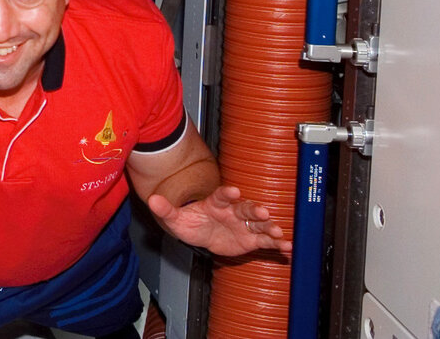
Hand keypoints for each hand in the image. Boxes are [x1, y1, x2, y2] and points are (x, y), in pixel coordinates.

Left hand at [147, 186, 289, 257]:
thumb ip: (166, 209)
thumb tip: (152, 200)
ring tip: (278, 232)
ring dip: (270, 227)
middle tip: (264, 212)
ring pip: (259, 224)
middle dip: (255, 210)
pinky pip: (266, 241)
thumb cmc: (191, 222)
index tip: (234, 191)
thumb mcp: (176, 218)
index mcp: (216, 203)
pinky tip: (287, 247)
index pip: (222, 196)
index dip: (228, 193)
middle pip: (246, 209)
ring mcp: (244, 225)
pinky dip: (277, 244)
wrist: (201, 234)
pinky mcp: (252, 239)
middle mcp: (233, 212)